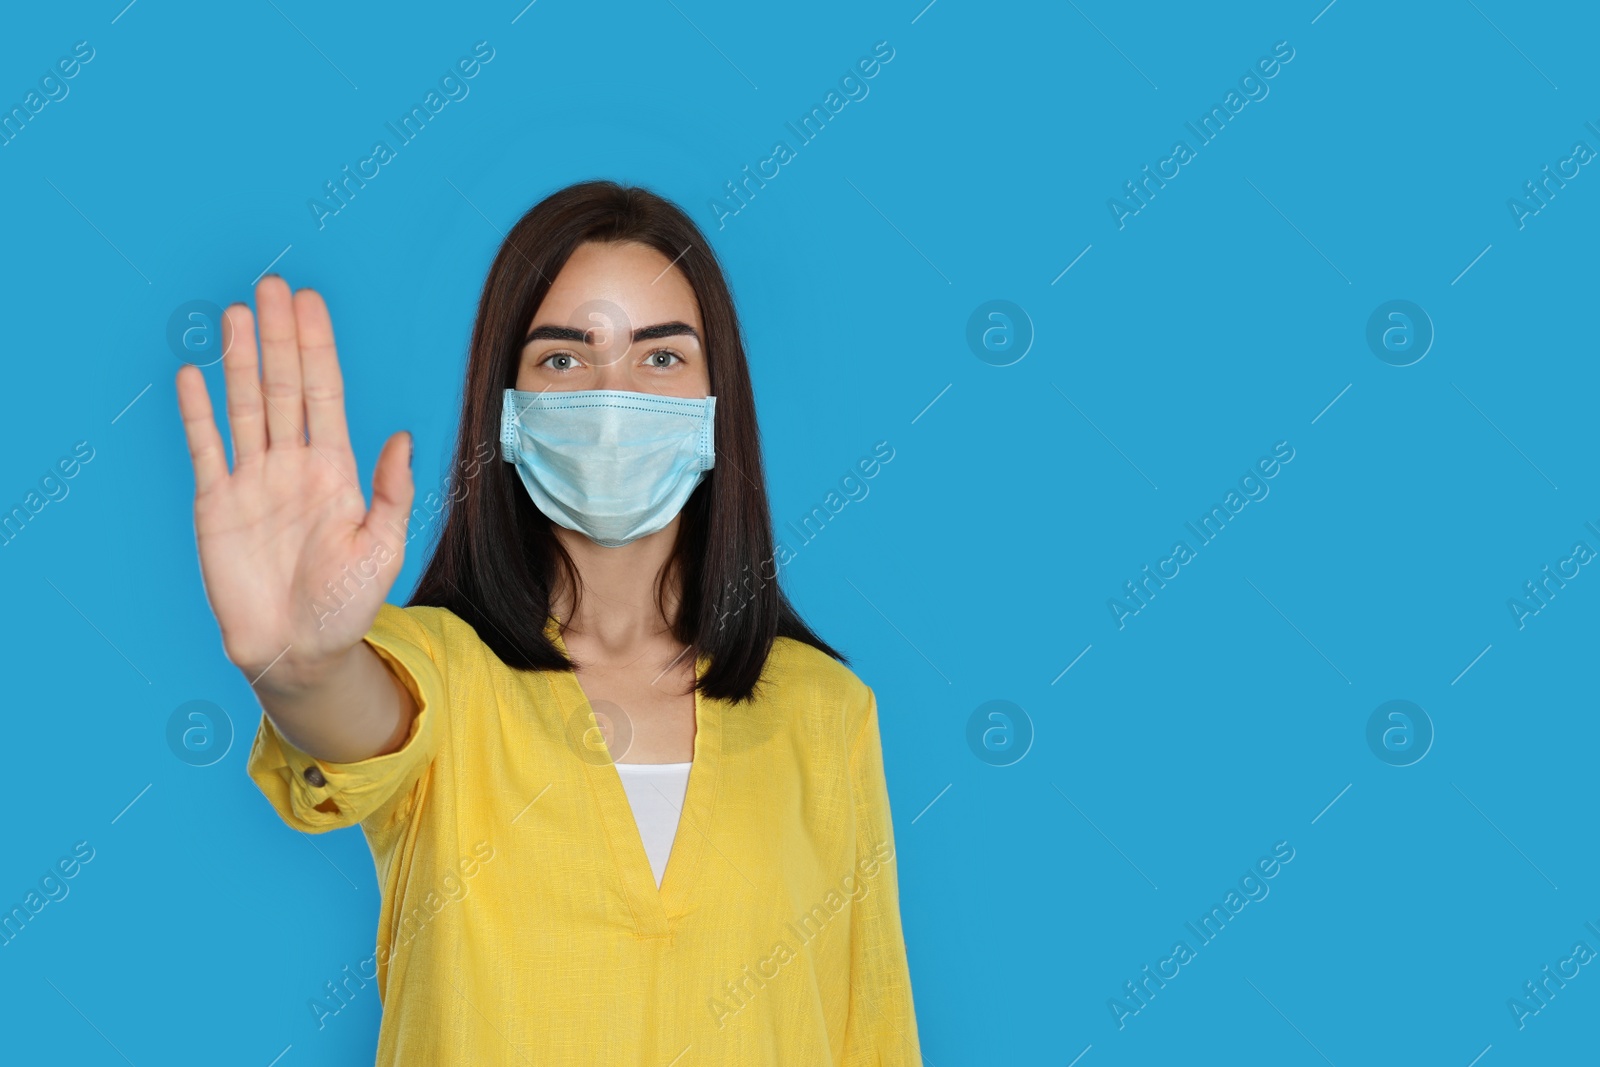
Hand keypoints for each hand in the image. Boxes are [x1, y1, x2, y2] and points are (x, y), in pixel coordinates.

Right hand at [175, 276, 414, 688]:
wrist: (299, 650)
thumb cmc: (347, 605)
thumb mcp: (383, 548)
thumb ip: (391, 491)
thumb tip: (401, 435)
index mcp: (336, 470)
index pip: (325, 394)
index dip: (317, 348)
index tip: (311, 303)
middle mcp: (293, 465)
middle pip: (284, 387)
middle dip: (280, 336)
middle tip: (272, 285)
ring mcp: (252, 481)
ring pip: (245, 406)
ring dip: (241, 360)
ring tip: (237, 312)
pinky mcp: (216, 505)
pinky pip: (206, 449)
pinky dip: (198, 412)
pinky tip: (194, 373)